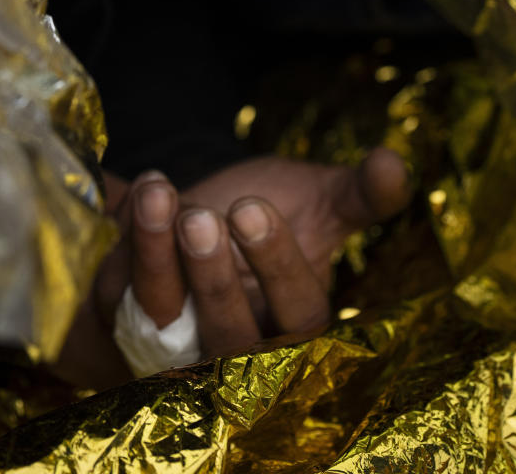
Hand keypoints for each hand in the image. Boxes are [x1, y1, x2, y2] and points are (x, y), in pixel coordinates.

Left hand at [93, 149, 408, 367]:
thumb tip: (396, 164)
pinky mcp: (125, 329)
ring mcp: (178, 349)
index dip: (276, 266)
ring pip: (167, 327)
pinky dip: (123, 251)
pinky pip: (119, 303)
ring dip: (158, 262)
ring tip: (159, 196)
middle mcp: (238, 352)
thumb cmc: (262, 216)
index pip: (297, 316)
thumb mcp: (316, 201)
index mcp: (294, 324)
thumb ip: (360, 192)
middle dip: (214, 278)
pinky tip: (136, 196)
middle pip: (231, 339)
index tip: (251, 206)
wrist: (194, 211)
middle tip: (201, 216)